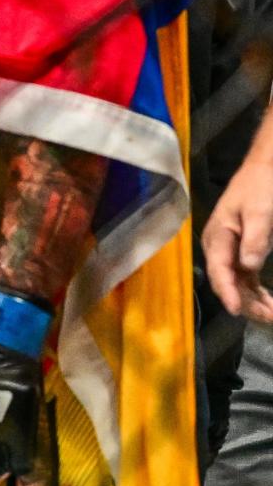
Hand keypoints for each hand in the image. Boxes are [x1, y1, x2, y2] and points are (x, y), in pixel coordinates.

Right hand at [203, 158, 272, 320]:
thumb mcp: (259, 210)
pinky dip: (256, 292)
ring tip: (272, 315)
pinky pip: (246, 278)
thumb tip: (249, 267)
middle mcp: (219, 246)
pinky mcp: (242, 252)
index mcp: (218, 235)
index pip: (219, 270)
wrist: (266, 168)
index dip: (228, 292)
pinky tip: (268, 303)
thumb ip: (254, 239)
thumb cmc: (260, 186)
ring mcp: (231, 250)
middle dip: (246, 303)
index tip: (238, 311)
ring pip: (237, 284)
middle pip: (227, 282)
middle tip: (270, 317)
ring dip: (253, 301)